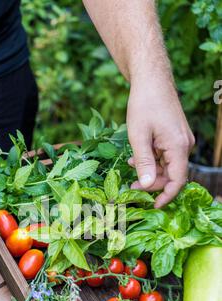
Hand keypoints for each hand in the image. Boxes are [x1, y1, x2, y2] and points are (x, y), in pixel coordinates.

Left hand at [127, 74, 194, 206]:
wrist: (151, 79)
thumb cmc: (144, 104)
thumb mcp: (138, 136)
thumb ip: (143, 162)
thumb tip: (148, 185)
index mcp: (178, 146)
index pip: (178, 180)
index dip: (166, 196)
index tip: (152, 205)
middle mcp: (184, 145)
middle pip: (172, 175)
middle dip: (153, 183)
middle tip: (132, 187)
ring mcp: (180, 140)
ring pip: (168, 166)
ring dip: (150, 171)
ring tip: (130, 170)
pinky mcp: (174, 136)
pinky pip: (165, 156)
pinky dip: (152, 160)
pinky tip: (135, 158)